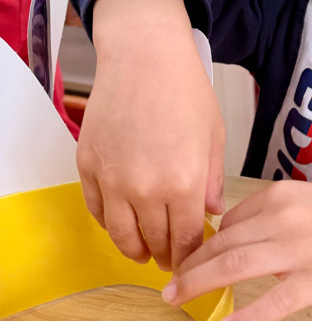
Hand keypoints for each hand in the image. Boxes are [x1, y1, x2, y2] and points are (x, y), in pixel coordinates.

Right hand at [77, 0, 225, 270]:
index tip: (194, 263)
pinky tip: (122, 224)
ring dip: (134, 249)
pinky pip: (97, 209)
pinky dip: (109, 223)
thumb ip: (211, 181)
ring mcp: (112, 180)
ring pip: (120, 234)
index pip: (185, 240)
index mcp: (183, 184)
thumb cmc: (186, 91)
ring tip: (144, 252)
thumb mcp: (214, 136)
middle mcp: (145, 189)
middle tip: (171, 261)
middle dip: (165, 257)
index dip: (190, 257)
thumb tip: (210, 213)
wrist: (145, 57)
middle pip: (153, 241)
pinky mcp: (87, 167)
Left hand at [163, 180, 311, 320]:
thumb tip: (236, 237)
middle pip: (222, 243)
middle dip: (190, 266)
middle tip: (169, 286)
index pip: (228, 222)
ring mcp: (301, 249)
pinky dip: (247, 318)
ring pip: (236, 265)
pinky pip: (275, 302)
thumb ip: (275, 216)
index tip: (188, 263)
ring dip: (200, 285)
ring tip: (176, 302)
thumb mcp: (310, 201)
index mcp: (280, 196)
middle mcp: (285, 218)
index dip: (202, 245)